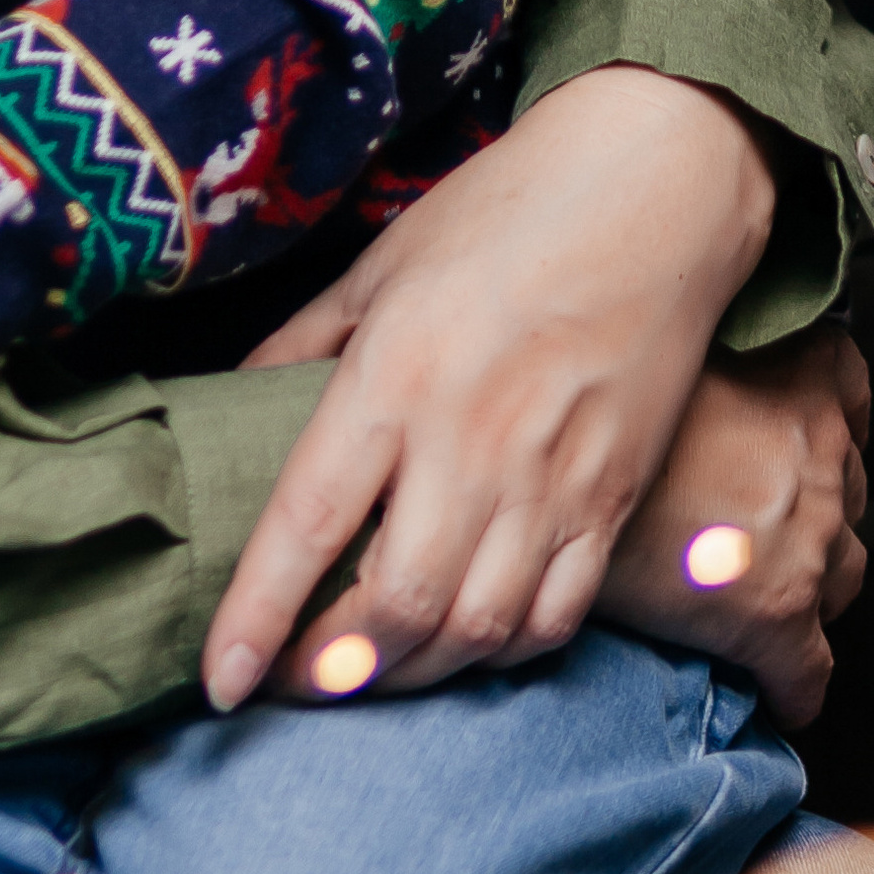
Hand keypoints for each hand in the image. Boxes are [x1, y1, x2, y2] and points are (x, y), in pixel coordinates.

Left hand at [202, 67, 775, 711]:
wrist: (654, 192)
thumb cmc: (505, 214)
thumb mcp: (380, 266)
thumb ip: (304, 344)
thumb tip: (234, 400)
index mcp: (397, 375)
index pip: (310, 521)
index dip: (258, 614)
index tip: (220, 679)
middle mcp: (471, 441)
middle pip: (397, 604)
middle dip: (332, 670)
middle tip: (288, 681)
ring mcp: (552, 479)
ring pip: (477, 628)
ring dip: (412, 674)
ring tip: (365, 673)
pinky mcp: (614, 498)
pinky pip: (556, 615)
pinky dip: (502, 651)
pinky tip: (464, 643)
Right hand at [595, 324, 868, 727]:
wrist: (544, 483)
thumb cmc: (584, 402)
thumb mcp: (650, 361)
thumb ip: (685, 363)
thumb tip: (671, 365)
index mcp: (799, 370)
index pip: (845, 385)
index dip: (818, 414)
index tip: (786, 430)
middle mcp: (816, 450)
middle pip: (842, 488)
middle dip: (808, 505)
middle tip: (751, 520)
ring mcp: (808, 536)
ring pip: (844, 573)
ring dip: (812, 584)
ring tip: (756, 593)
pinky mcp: (780, 613)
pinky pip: (808, 670)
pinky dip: (793, 687)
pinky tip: (771, 696)